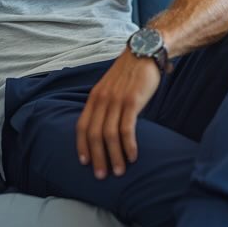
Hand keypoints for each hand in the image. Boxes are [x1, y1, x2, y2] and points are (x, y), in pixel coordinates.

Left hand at [76, 50, 160, 179]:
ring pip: (109, 135)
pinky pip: (126, 129)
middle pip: (93, 135)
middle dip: (96, 158)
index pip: (81, 126)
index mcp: (94, 97)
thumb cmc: (131, 72)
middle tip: (101, 175)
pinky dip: (128, 146)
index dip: (82, 146)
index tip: (84, 162)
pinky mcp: (132, 101)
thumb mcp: (111, 87)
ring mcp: (116, 100)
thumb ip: (107, 105)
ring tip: (118, 171)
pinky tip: (133, 156)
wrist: (146, 51)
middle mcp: (102, 99)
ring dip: (113, 156)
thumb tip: (106, 127)